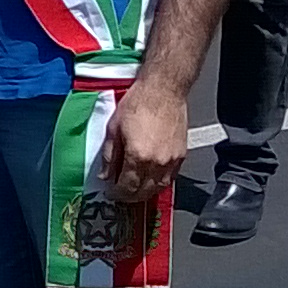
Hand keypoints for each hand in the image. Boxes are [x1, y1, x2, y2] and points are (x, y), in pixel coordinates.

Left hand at [96, 80, 186, 202]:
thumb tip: (105, 174)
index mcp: (138, 156)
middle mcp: (157, 162)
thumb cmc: (139, 102)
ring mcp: (171, 160)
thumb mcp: (114, 127)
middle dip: (130, 197)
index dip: (117, 194)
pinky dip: (158, 184)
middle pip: (143, 192)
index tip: (111, 194)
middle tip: (120, 196)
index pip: (127, 186)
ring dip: (145, 193)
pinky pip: (170, 178)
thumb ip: (109, 155)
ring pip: (158, 188)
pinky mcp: (181, 155)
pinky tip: (150, 180)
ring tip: (134, 191)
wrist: (164, 89)